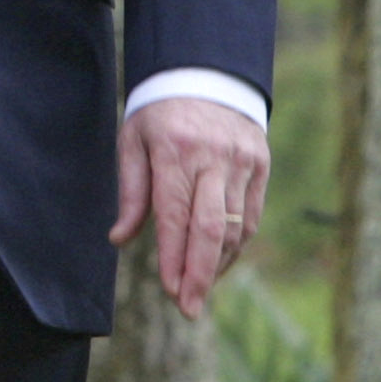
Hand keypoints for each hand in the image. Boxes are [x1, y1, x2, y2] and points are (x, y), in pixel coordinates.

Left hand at [113, 96, 269, 318]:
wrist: (205, 71)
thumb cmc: (159, 112)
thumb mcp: (133, 141)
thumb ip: (131, 192)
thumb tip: (119, 239)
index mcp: (175, 151)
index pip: (176, 216)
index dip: (175, 259)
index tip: (171, 293)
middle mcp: (213, 159)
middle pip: (212, 229)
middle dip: (200, 275)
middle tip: (189, 310)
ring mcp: (242, 162)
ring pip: (236, 227)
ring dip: (217, 264)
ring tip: (198, 288)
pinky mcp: (260, 165)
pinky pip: (252, 216)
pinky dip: (236, 245)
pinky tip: (218, 262)